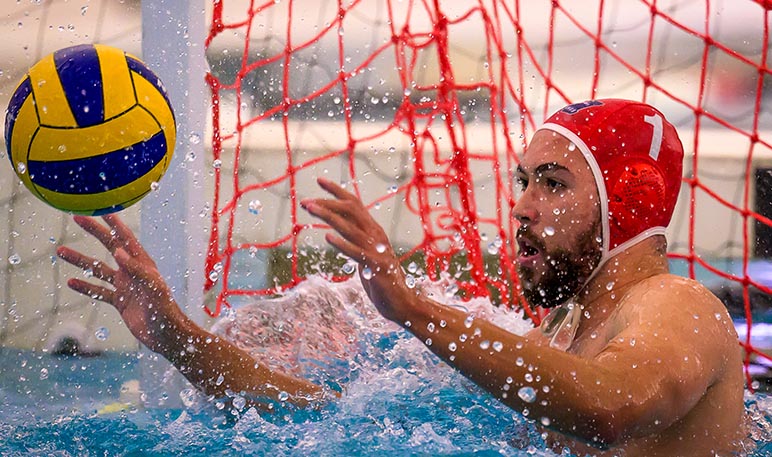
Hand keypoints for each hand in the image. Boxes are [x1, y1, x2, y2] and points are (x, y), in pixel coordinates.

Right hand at [57, 215, 187, 352]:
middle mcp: (133, 271)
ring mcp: (126, 286)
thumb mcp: (153, 289)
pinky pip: (99, 291)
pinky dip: (85, 287)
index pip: (126, 238)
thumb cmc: (165, 311)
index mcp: (143, 264)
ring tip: (60, 251)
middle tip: (76, 217)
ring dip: (80, 260)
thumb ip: (138, 270)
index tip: (101, 207)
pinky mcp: (121, 302)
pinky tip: (71, 282)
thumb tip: (118, 251)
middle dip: (94, 231)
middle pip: (110, 246)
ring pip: (98, 269)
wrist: (167, 336)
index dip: (115, 222)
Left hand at [301, 178, 412, 322]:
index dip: (337, 191)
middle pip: (351, 210)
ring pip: (351, 227)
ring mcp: (377, 251)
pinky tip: (327, 237)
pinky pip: (357, 252)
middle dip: (327, 202)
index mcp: (374, 231)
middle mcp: (376, 236)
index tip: (319, 180)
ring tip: (310, 209)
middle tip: (305, 202)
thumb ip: (357, 241)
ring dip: (329, 216)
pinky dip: (342, 243)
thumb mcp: (367, 255)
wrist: (402, 303)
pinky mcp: (376, 267)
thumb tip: (340, 229)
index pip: (355, 204)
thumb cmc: (382, 280)